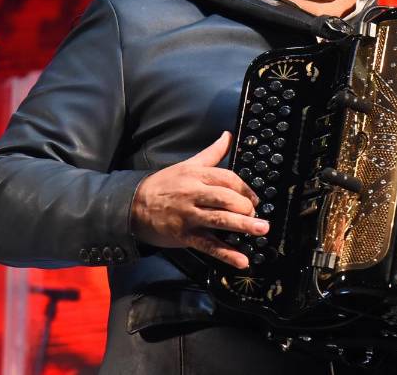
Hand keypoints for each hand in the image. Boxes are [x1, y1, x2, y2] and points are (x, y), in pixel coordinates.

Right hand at [131, 131, 265, 268]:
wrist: (134, 205)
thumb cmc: (164, 184)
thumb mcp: (187, 164)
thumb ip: (212, 153)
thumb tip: (228, 136)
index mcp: (197, 175)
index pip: (228, 178)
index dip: (245, 189)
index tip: (254, 199)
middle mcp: (194, 194)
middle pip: (226, 198)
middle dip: (245, 207)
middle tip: (257, 215)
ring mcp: (189, 216)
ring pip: (220, 220)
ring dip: (243, 226)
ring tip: (262, 230)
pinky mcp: (185, 236)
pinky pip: (209, 245)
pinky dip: (226, 254)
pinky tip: (242, 261)